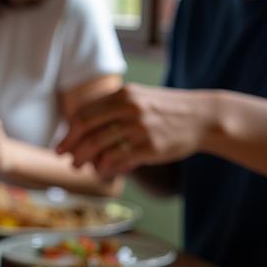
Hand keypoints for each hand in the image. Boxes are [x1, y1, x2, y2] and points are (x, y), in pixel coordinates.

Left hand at [58, 83, 208, 177]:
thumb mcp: (139, 100)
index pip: (85, 112)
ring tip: (79, 166)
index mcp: (124, 94)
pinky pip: (117, 159)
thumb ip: (112, 110)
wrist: (204, 117)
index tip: (62, 143)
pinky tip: (101, 171)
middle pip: (86, 127)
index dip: (69, 130)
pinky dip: (104, 167)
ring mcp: (140, 127)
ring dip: (83, 158)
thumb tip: (79, 130)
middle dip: (70, 145)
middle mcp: (130, 108)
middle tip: (64, 157)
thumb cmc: (165, 112)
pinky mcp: (150, 146)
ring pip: (98, 144)